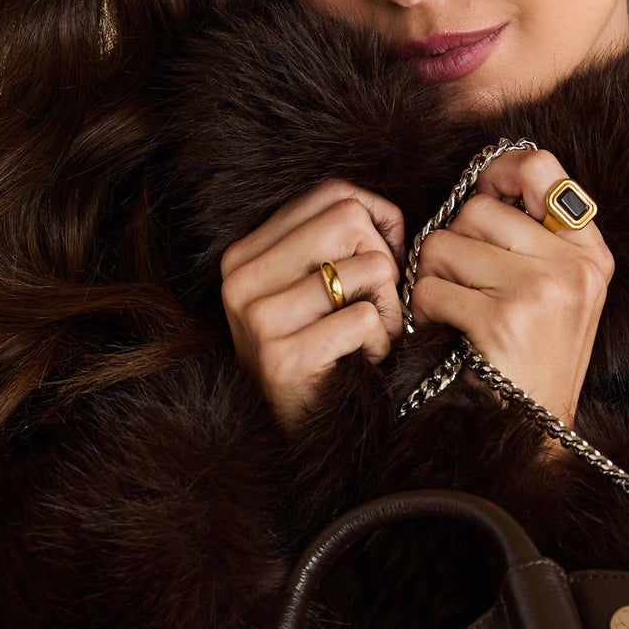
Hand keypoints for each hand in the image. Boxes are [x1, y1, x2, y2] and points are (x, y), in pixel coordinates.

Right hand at [219, 178, 407, 435]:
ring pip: (369, 270)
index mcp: (243, 254)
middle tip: (375, 306)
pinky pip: (367, 320)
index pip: (331, 193)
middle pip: (350, 221)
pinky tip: (360, 363)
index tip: (377, 263)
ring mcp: (258, 319)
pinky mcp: (285, 358)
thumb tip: (386, 217)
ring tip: (366, 341)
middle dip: (383, 263)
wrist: (299, 436)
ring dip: (388, 311)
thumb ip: (335, 242)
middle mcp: (240, 280)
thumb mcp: (313, 289)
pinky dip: (380, 344)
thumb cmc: (321, 355)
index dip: (375, 221)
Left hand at [408, 147, 613, 442]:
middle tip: (463, 285)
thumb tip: (488, 179)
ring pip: (444, 245)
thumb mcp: (561, 293)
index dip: (499, 171)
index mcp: (590, 254)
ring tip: (456, 311)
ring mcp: (539, 293)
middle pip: (475, 209)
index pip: (541, 168)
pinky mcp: (501, 322)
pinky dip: (425, 312)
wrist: (536, 432)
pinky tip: (447, 333)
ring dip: (433, 278)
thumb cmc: (535, 359)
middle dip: (453, 244)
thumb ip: (537, 238)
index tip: (484, 195)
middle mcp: (571, 268)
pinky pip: (430, 288)